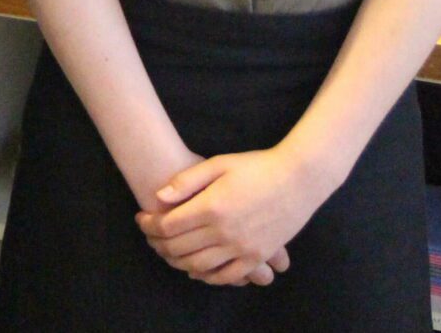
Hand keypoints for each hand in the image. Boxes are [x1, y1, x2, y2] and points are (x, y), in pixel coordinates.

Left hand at [136, 148, 332, 283]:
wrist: (299, 179)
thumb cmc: (257, 166)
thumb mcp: (219, 163)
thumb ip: (187, 180)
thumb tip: (159, 196)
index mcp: (212, 207)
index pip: (169, 225)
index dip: (150, 224)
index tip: (142, 217)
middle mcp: (225, 232)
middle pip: (179, 248)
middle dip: (158, 243)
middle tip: (149, 236)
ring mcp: (242, 248)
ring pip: (198, 266)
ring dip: (177, 262)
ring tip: (168, 251)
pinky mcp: (257, 257)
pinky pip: (227, 277)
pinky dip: (207, 277)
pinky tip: (197, 270)